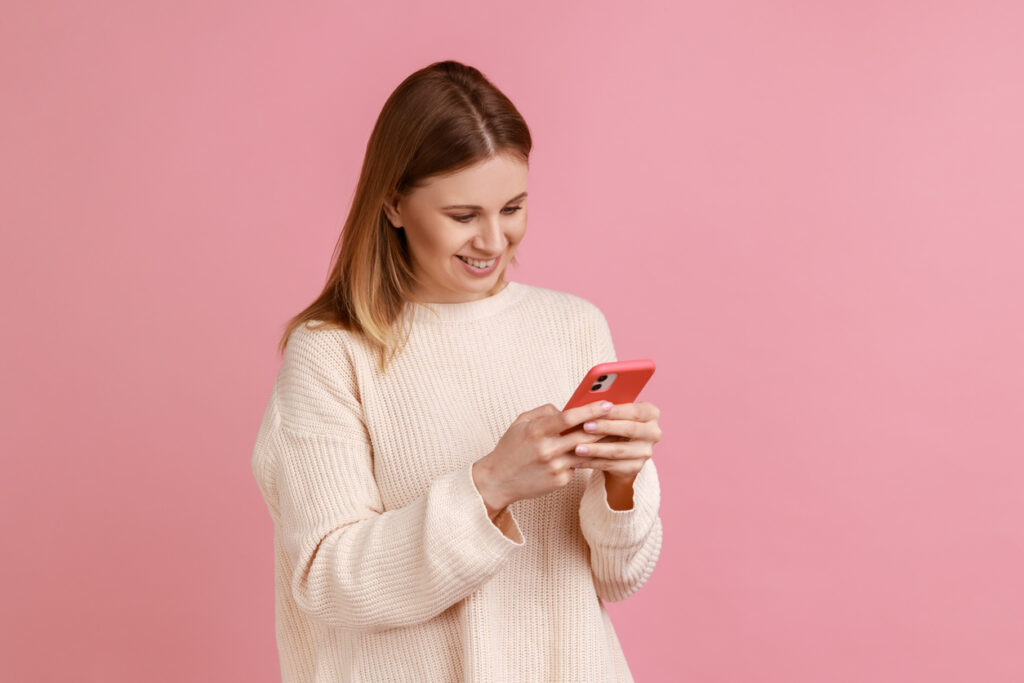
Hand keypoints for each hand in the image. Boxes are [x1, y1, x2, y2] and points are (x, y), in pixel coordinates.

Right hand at [473, 400, 620, 512]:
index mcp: (536, 431)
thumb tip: (566, 410)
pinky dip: (585, 458)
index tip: (607, 403)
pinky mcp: (559, 481)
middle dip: (604, 425)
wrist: (497, 481)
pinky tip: (596, 453)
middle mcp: (546, 450)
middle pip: (583, 435)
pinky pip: (577, 466)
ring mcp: (554, 467)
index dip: (590, 410)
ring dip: (603, 443)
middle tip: (622, 417)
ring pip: (586, 452)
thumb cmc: (510, 448)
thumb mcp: (521, 422)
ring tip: (618, 434)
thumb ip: (544, 412)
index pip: (569, 417)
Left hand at [571, 401, 661, 480]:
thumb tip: (588, 405)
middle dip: (605, 428)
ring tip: (577, 448)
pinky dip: (593, 463)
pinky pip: (612, 465)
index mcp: (651, 413)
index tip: (596, 409)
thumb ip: (606, 408)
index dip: (615, 411)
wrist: (618, 447)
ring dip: (596, 449)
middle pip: (630, 429)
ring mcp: (646, 452)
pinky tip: (578, 461)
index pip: (634, 411)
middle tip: (585, 427)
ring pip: (619, 450)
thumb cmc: (612, 422)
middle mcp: (653, 432)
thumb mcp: (612, 413)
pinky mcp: (636, 467)